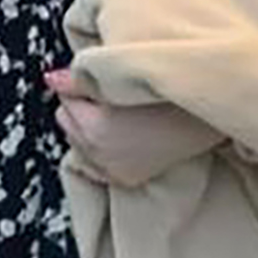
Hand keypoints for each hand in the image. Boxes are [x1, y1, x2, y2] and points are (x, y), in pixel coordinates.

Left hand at [44, 68, 224, 188]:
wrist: (206, 117)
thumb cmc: (167, 92)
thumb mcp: (121, 79)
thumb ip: (82, 78)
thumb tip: (51, 79)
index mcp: (95, 127)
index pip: (66, 97)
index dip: (83, 84)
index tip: (102, 80)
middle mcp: (99, 154)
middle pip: (67, 122)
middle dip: (81, 107)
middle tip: (109, 96)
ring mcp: (112, 170)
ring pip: (79, 142)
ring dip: (89, 128)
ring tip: (118, 114)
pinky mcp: (125, 179)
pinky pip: (95, 162)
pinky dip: (101, 149)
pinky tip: (122, 135)